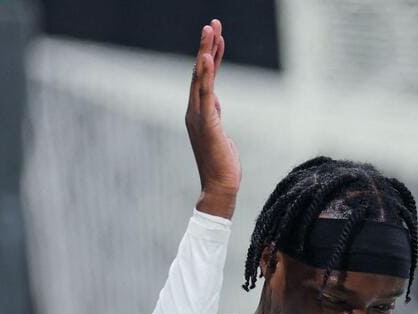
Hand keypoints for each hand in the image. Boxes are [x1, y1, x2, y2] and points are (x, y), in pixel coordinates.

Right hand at [186, 19, 240, 218]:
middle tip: (212, 23)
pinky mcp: (206, 122)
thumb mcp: (220, 132)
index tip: (216, 36)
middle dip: (206, 46)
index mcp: (200, 111)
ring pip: (200, 77)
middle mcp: (195, 110)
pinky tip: (206, 57)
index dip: (211, 56)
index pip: (205, 78)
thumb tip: (214, 101)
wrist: (220, 185)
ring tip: (210, 30)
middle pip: (199, 71)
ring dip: (206, 52)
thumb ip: (215, 115)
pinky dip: (204, 74)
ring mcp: (199, 115)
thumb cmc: (222, 163)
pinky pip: (205, 93)